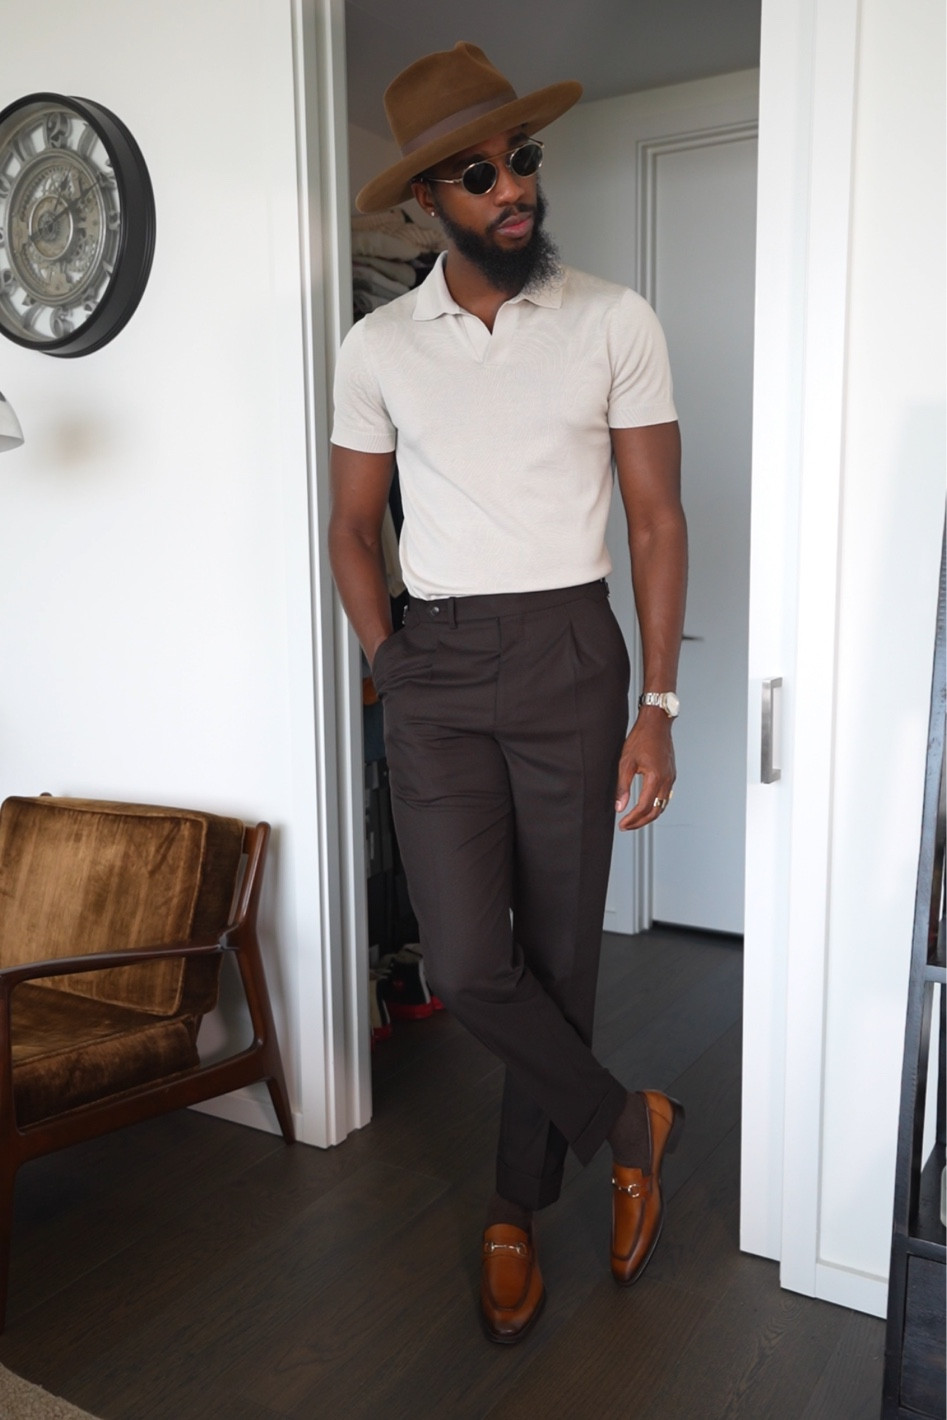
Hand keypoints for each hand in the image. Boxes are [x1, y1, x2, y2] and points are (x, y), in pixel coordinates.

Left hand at [614, 711, 675, 830]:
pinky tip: (646, 806)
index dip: (632, 819)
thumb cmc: (642, 738)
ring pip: (662, 805)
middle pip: (656, 811)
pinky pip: (665, 796)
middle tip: (627, 826)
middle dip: (641, 822)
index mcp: (656, 778)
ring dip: (649, 815)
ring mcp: (671, 778)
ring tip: (634, 820)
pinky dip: (655, 805)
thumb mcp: (626, 762)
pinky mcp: (671, 775)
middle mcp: (667, 780)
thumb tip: (620, 806)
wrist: (656, 723)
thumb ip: (623, 786)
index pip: (644, 807)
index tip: (622, 824)